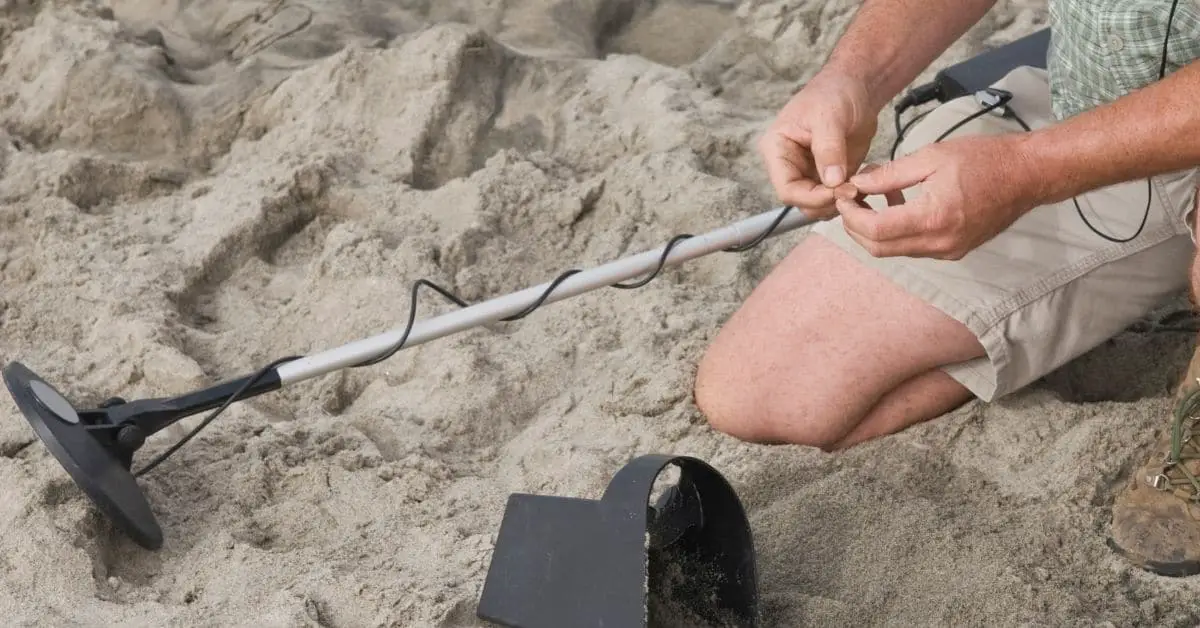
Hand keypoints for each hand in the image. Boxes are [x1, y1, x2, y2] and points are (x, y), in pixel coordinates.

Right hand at [758, 70, 879, 218]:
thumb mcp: (830, 117)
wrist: (856, 85)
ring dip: (840, 201)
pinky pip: (836, 198)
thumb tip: (831, 182)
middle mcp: (789, 165)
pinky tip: (864, 180)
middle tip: (854, 190)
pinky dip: (851, 196)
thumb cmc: (835, 92)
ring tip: (861, 183)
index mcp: (777, 150)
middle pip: (802, 202)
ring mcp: (809, 173)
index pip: (787, 189)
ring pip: (819, 205)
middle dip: (827, 201)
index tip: (838, 191)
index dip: (811, 197)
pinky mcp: (829, 176)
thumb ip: (829, 149)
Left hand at [834, 134, 1043, 258]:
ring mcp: (948, 251)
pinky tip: (897, 203)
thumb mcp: (931, 157)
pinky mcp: (954, 250)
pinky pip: (913, 247)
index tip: (843, 196)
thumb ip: (890, 174)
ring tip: (871, 196)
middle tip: (848, 200)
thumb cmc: (984, 159)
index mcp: (932, 218)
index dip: (850, 215)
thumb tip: (858, 183)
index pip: (874, 231)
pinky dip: (896, 230)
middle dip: (855, 227)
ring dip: (875, 229)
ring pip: (894, 250)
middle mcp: (939, 243)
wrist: (1027, 175)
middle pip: (878, 248)